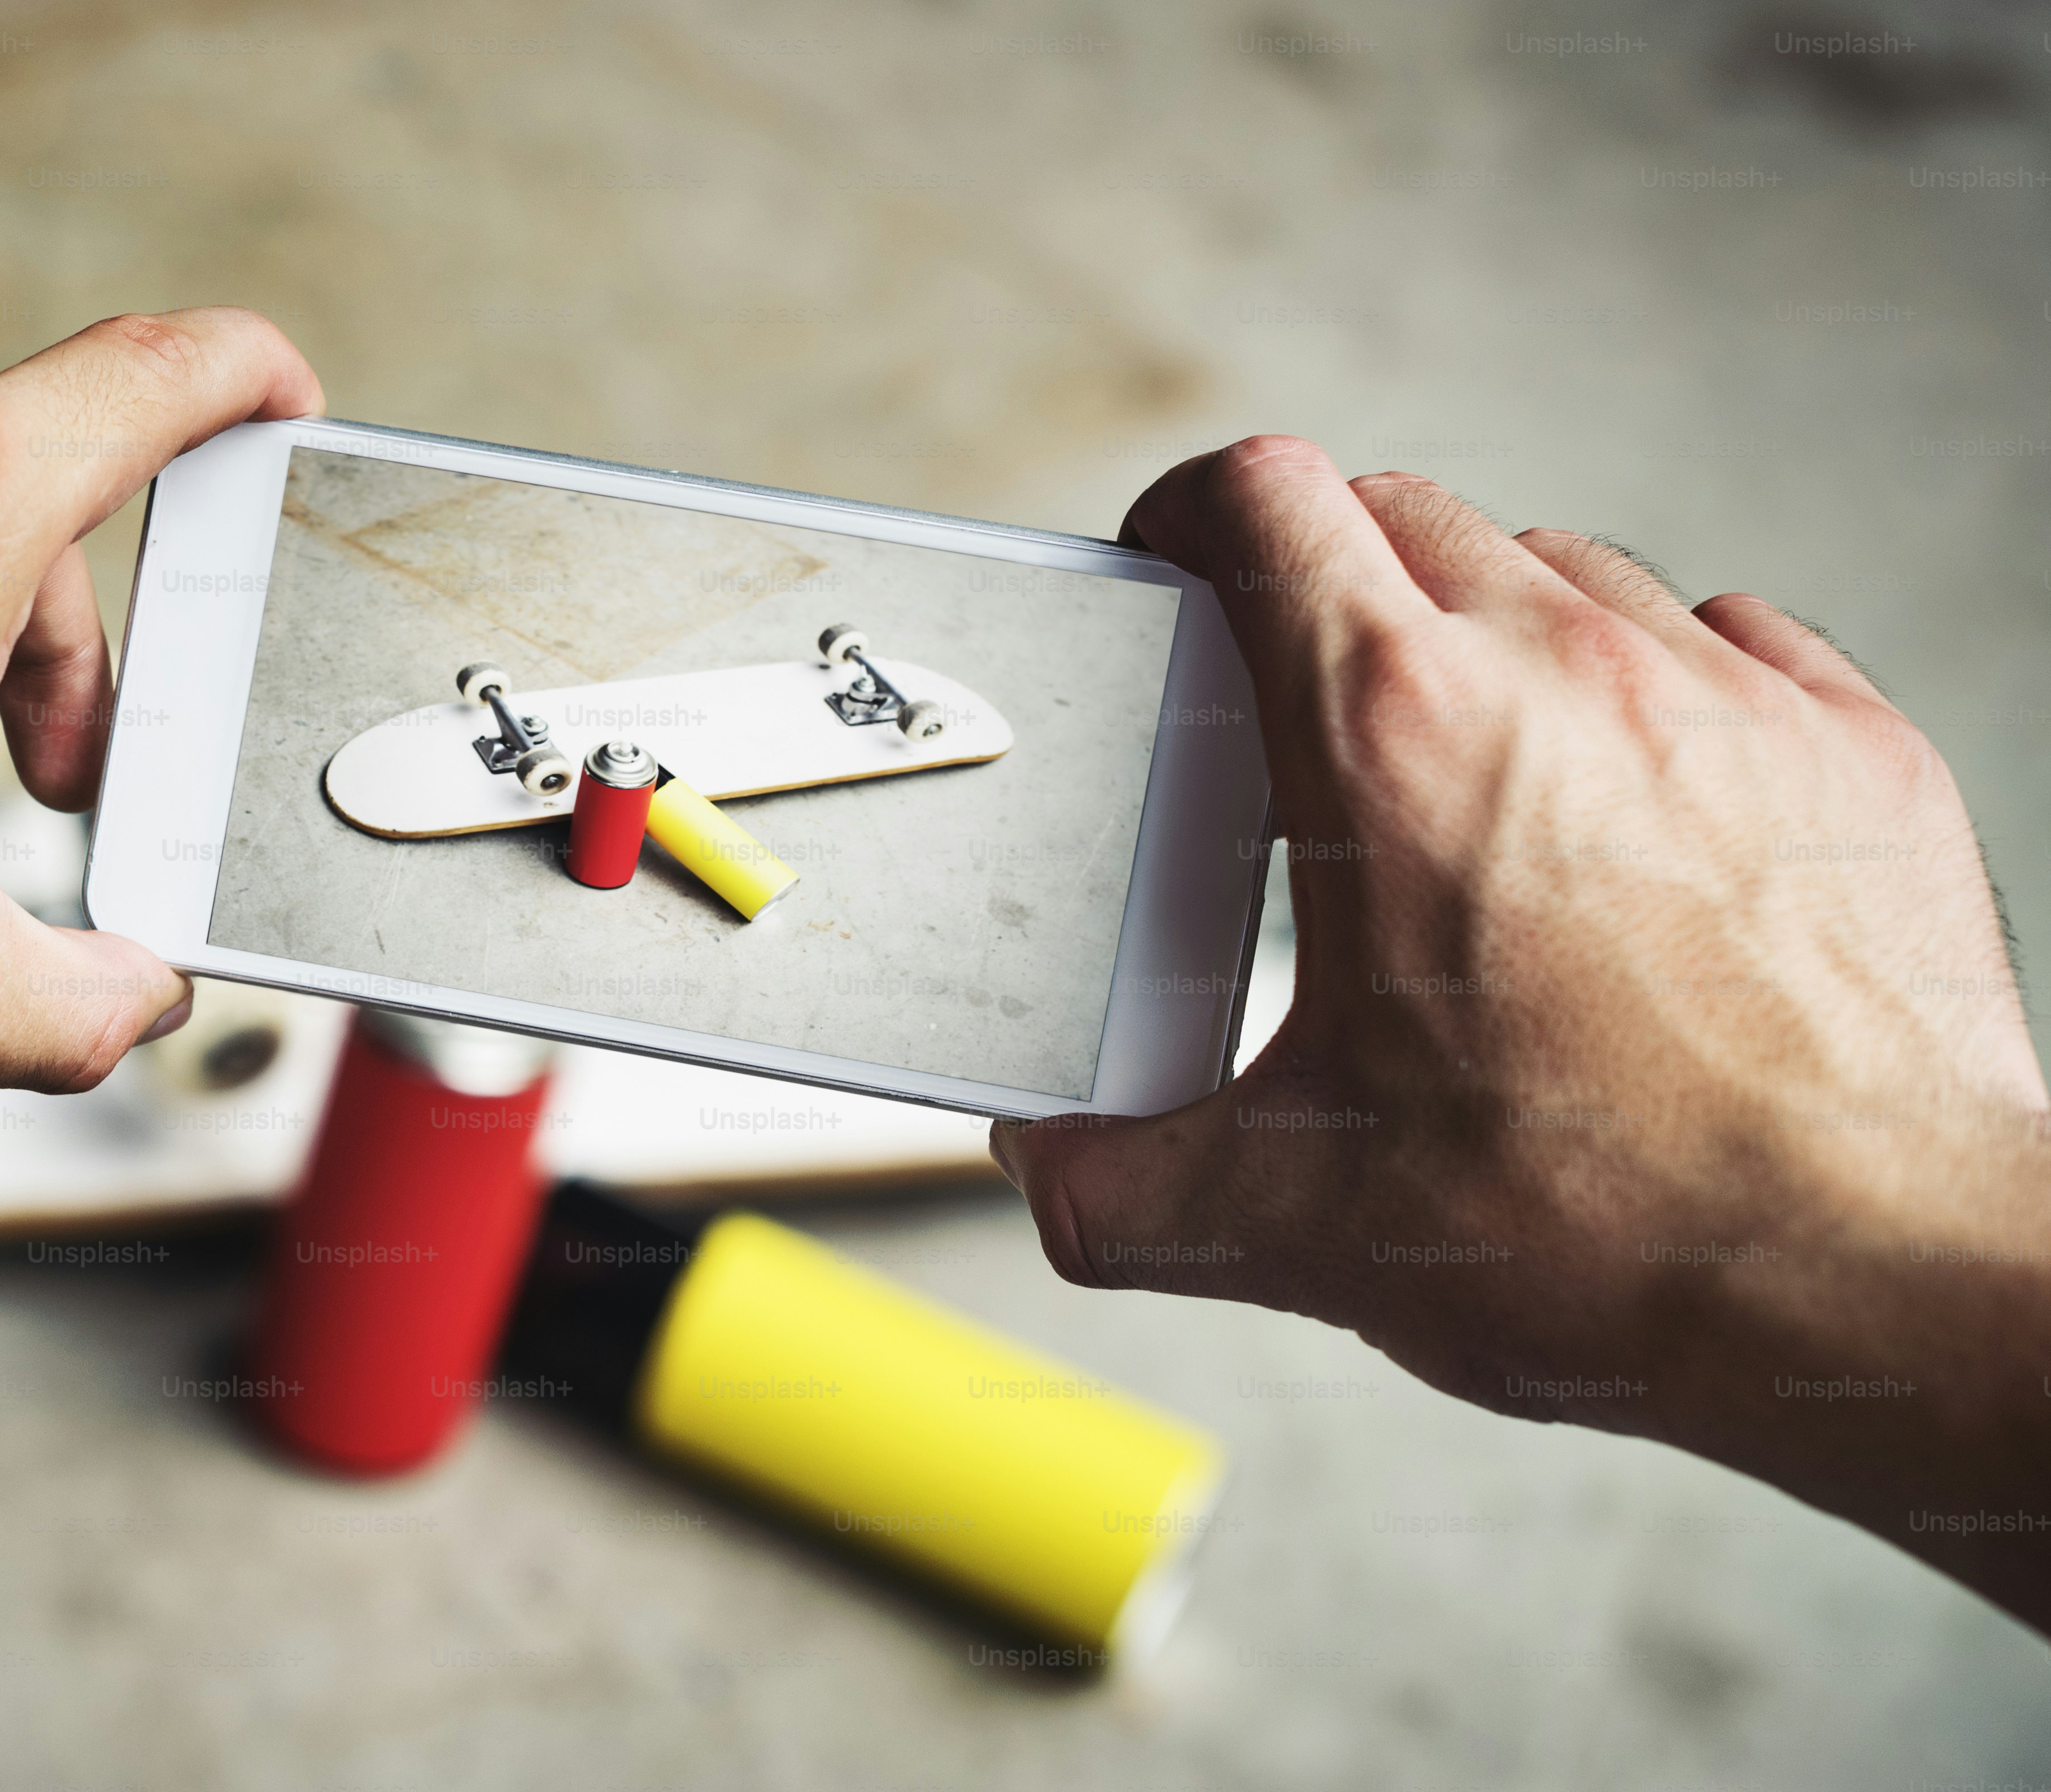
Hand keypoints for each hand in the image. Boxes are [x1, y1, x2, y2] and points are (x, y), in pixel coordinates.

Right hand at [993, 437, 2050, 1620]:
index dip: (1192, 513)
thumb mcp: (1295, 1221)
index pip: (1261, 498)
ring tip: (1470, 778)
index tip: (1179, 571)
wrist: (1884, 1290)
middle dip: (1325, 585)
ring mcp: (1724, 695)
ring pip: (1562, 568)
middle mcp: (1562, 672)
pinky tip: (1631, 808)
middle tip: (1300, 716)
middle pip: (1401, 513)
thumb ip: (1119, 1182)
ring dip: (1488, 636)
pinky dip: (1653, 687)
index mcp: (1393, 740)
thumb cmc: (1612, 1236)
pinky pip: (1726, 636)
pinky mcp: (1852, 746)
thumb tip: (1051, 1165)